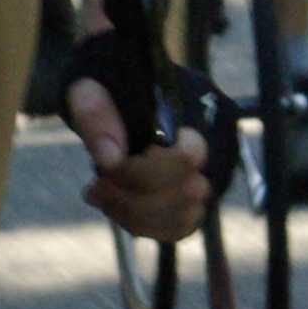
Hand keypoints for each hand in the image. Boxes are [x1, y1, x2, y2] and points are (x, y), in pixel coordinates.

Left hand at [62, 70, 211, 244]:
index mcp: (195, 104)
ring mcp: (213, 171)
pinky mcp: (198, 194)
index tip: (108, 163)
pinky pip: (177, 227)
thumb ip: (96, 115)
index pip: (189, 156)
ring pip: (183, 219)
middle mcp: (217, 141)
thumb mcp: (89, 85)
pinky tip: (113, 204)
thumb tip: (110, 159)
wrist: (119, 81)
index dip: (143, 169)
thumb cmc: (106, 81)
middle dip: (134, 193)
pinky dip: (142, 223)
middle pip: (188, 194)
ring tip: (100, 191)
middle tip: (96, 181)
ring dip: (135, 212)